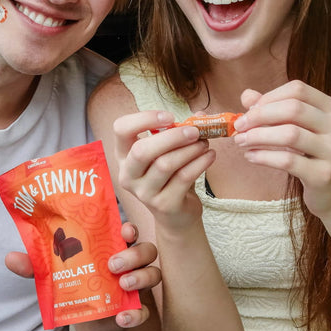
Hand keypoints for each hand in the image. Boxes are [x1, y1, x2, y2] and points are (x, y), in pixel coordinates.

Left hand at [5, 222, 159, 330]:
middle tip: (113, 263)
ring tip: (122, 284)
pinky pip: (145, 311)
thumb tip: (9, 258)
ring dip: (140, 277)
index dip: (129, 228)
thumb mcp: (52, 275)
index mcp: (110, 247)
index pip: (127, 231)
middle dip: (133, 254)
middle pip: (146, 250)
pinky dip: (136, 313)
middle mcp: (127, 263)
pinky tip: (121, 317)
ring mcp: (134, 286)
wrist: (80, 320)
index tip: (123, 229)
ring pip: (153, 274)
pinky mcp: (135, 309)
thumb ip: (35, 266)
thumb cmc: (72, 286)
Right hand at [113, 110, 215, 229]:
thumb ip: (179, 132)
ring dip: (190, 150)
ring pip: (165, 164)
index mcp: (124, 156)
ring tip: (204, 143)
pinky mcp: (164, 205)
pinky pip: (183, 178)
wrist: (176, 215)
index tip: (169, 116)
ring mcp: (144, 193)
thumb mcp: (168, 153)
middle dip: (172, 137)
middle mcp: (128, 175)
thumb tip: (200, 115)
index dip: (143, 118)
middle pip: (142, 150)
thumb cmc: (170, 177)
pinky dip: (200, 163)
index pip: (121, 129)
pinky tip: (210, 155)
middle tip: (194, 131)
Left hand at [233, 80, 330, 219]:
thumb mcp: (298, 129)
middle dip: (259, 116)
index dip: (269, 97)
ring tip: (241, 141)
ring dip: (258, 136)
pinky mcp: (324, 175)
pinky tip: (250, 156)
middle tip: (239, 126)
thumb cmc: (312, 157)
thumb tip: (246, 95)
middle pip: (293, 109)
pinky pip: (287, 161)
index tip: (249, 110)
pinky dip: (263, 157)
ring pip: (290, 134)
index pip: (298, 90)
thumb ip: (274, 110)